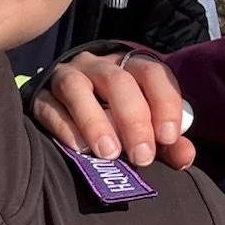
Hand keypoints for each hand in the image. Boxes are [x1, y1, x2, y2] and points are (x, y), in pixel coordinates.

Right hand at [31, 52, 195, 171]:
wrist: (64, 108)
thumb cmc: (115, 120)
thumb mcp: (145, 129)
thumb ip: (166, 144)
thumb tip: (185, 157)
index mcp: (130, 67)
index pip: (152, 73)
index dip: (164, 103)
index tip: (169, 137)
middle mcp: (98, 66)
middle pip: (117, 81)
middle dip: (133, 119)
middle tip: (142, 157)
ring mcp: (66, 77)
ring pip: (77, 88)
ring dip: (94, 121)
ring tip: (108, 153)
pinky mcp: (40, 95)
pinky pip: (48, 105)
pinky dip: (64, 126)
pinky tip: (77, 148)